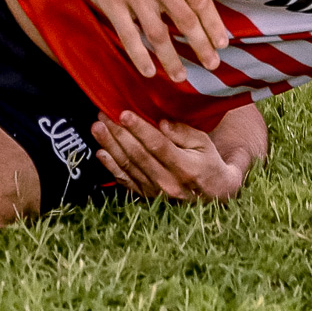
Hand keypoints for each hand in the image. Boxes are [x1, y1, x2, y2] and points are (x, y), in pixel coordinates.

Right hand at [61, 0, 228, 82]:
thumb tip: (195, 5)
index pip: (201, 1)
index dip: (214, 25)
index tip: (222, 44)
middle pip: (185, 20)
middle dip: (201, 46)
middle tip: (212, 64)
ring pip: (158, 34)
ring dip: (172, 59)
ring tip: (181, 77)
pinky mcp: (111, 2)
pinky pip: (129, 35)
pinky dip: (139, 56)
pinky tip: (148, 70)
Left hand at [92, 111, 245, 202]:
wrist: (214, 195)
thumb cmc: (209, 163)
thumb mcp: (204, 144)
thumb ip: (183, 133)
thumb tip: (161, 123)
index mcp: (185, 167)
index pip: (158, 145)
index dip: (140, 129)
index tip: (124, 114)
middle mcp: (168, 182)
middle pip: (138, 155)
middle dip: (118, 133)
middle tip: (103, 115)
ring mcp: (156, 191)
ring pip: (128, 166)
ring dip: (110, 146)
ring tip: (97, 128)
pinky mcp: (147, 196)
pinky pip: (125, 181)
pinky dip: (111, 167)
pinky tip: (100, 152)